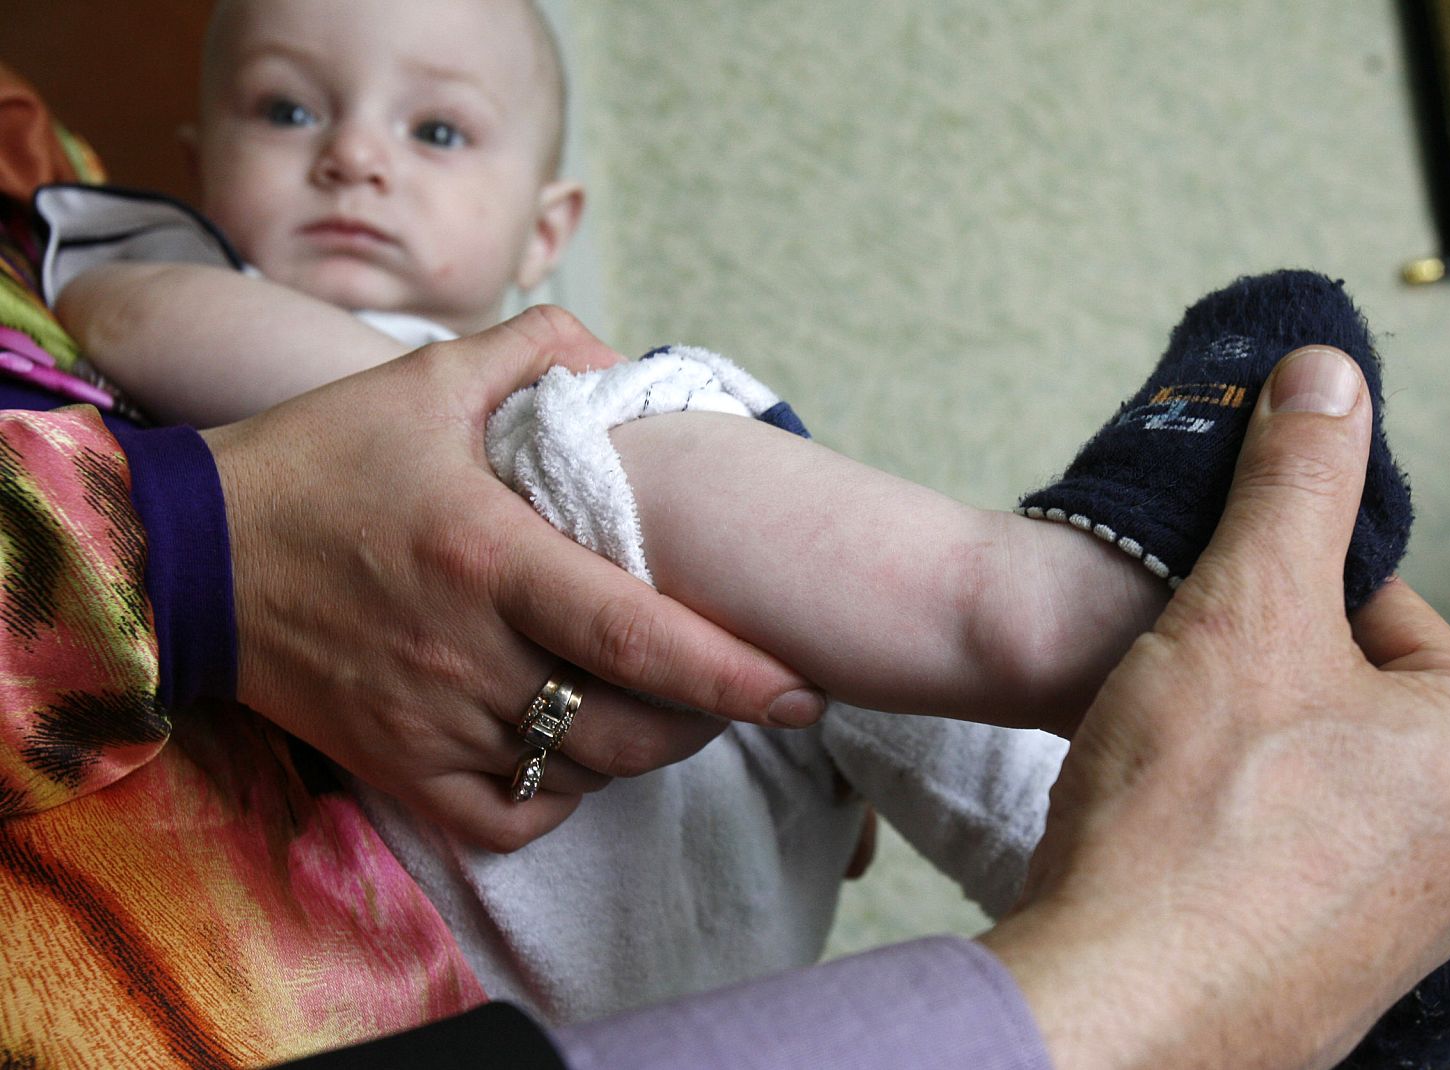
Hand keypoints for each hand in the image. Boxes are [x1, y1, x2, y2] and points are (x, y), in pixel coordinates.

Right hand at [202, 306, 825, 851]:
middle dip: (704, 718)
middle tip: (736, 687)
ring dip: (638, 749)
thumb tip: (622, 360)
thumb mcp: (423, 381)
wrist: (191, 556)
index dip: (731, 672)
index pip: (636, 634)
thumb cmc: (319, 463)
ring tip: (659, 706)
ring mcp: (430, 722)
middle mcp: (465, 653)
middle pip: (626, 725)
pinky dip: (559, 799)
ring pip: (579, 772)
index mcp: (488, 556)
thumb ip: (534, 351)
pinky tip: (569, 752)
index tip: (801, 688)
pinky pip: (510, 820)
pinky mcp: (397, 768)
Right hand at [982, 347, 1449, 1069]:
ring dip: (1220, 758)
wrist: (1114, 1004)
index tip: (1204, 603)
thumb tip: (1332, 373)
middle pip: (1337, 702)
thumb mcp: (1244, 602)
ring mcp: (1395, 934)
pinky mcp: (1320, 982)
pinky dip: (1210, 841)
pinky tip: (1155, 842)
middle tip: (1170, 690)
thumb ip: (1298, 481)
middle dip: (1245, 678)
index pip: (1380, 613)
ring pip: (1296, 785)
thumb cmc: (1193, 816)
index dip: (1271, 589)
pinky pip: (1266, 868)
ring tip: (1154, 768)